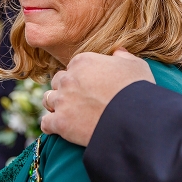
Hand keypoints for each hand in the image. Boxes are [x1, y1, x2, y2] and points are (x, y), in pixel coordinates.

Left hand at [40, 49, 154, 146]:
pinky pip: (45, 123)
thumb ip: (123, 57)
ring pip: (48, 99)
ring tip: (65, 112)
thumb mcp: (136, 66)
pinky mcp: (60, 123)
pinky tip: (56, 128)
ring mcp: (62, 101)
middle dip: (65, 89)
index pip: (73, 66)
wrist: (133, 119)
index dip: (79, 77)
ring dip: (55, 105)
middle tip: (76, 99)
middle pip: (57, 81)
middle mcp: (68, 78)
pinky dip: (50, 126)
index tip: (88, 86)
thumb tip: (118, 52)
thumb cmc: (137, 90)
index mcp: (83, 62)